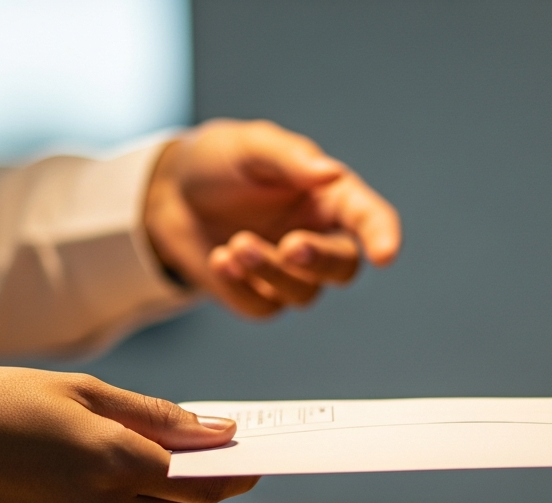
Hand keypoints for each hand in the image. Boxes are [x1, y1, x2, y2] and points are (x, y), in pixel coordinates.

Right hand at [0, 367, 257, 502]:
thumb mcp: (80, 391)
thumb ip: (157, 417)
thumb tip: (219, 432)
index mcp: (115, 462)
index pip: (203, 477)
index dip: (234, 469)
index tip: (256, 457)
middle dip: (197, 478)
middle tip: (202, 448)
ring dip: (157, 494)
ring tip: (127, 456)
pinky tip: (91, 481)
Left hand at [146, 119, 401, 317]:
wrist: (165, 193)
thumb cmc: (218, 162)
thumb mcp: (250, 145)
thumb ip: (289, 158)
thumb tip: (330, 174)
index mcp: (331, 197)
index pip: (370, 219)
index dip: (383, 236)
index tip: (385, 254)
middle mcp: (319, 237)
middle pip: (343, 267)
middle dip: (320, 259)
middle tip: (291, 245)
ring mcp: (291, 273)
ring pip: (303, 293)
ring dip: (270, 270)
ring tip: (235, 243)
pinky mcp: (259, 297)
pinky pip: (264, 307)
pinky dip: (241, 286)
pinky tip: (219, 257)